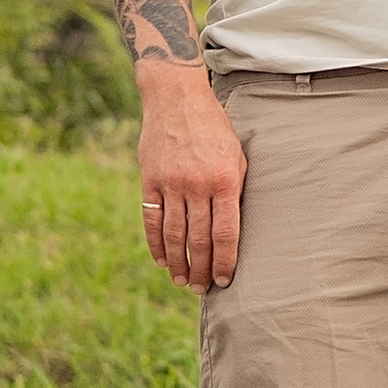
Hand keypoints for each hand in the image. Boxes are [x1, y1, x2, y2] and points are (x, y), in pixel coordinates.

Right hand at [138, 63, 245, 289]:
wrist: (177, 98)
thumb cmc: (214, 128)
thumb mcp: (237, 154)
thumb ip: (236, 190)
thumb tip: (234, 229)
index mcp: (225, 180)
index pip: (226, 233)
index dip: (225, 261)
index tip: (225, 280)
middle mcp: (198, 185)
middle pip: (200, 239)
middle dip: (202, 269)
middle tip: (203, 289)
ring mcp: (171, 183)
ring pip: (174, 235)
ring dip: (179, 263)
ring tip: (183, 281)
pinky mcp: (150, 180)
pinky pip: (152, 220)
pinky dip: (156, 244)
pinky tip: (162, 260)